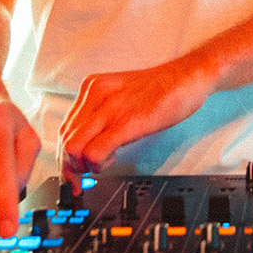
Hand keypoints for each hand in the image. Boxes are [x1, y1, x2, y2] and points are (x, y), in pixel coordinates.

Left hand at [58, 57, 210, 180]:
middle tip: (85, 176)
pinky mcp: (126, 123)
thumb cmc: (161, 88)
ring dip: (84, 165)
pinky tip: (112, 160)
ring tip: (103, 163)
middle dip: (72, 165)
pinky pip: (94, 152)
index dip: (66, 154)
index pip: (64, 128)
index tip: (74, 170)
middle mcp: (95, 95)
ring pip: (73, 148)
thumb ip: (101, 112)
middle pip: (65, 140)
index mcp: (92, 88)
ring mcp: (109, 108)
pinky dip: (97, 165)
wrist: (188, 77)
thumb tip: (88, 141)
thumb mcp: (121, 93)